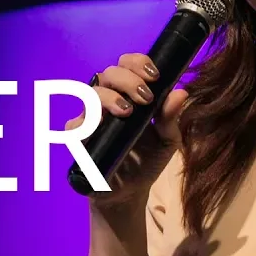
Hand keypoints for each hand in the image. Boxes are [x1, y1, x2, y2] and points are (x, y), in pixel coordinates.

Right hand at [66, 53, 187, 203]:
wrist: (130, 192)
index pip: (127, 64)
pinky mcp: (78, 138)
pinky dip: (86, 122)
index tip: (155, 77)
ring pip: (91, 93)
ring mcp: (91, 118)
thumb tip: (181, 92)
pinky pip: (74, 124)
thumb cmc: (147, 160)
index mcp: (129, 93)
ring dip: (109, 97)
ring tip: (127, 112)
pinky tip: (100, 126)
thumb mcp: (167, 140)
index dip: (138, 63)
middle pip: (109, 73)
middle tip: (145, 97)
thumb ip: (171, 118)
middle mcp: (107, 100)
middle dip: (127, 80)